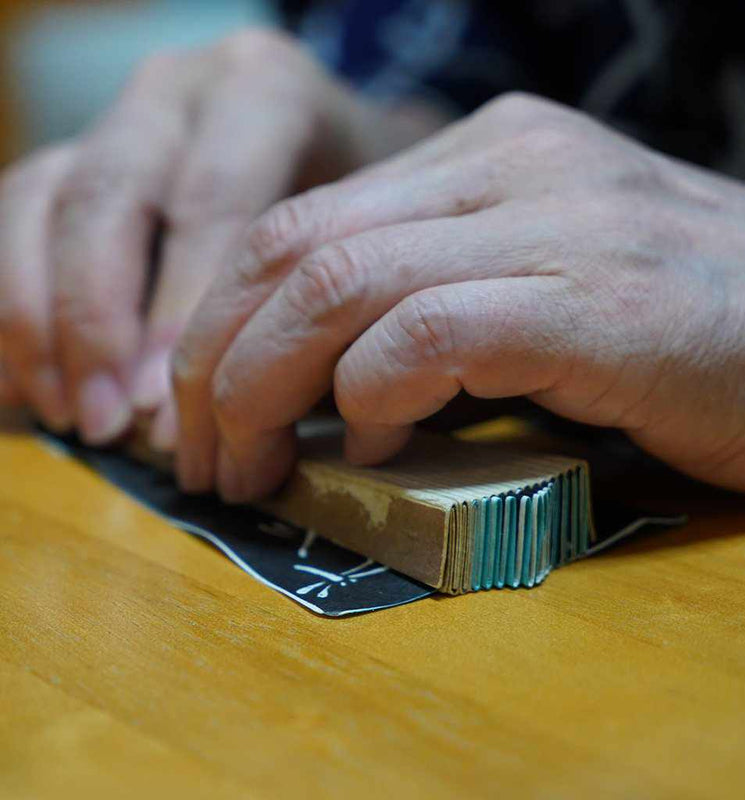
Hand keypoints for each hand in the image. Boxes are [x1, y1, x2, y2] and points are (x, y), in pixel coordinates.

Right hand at [0, 28, 442, 446]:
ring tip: (71, 415)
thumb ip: (314, 294)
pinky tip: (38, 383)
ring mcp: (120, 116)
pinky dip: (15, 305)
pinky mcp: (78, 153)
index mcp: (264, 90)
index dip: (178, 314)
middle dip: (95, 324)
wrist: (342, 153)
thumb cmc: (365, 213)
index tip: (163, 408)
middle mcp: (180, 90)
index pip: (213, 202)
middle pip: (108, 198)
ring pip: (42, 204)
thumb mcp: (367, 237)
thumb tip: (239, 413)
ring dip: (39, 322)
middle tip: (108, 425)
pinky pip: (16, 217)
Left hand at [173, 92, 744, 499]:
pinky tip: (372, 451)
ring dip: (268, 390)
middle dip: (219, 363)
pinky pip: (429, 338)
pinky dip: (372, 400)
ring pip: (340, 287)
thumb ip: (432, 301)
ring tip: (256, 468)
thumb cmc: (681, 325)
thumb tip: (323, 380)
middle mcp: (507, 166)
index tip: (204, 411)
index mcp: (482, 155)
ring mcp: (551, 223)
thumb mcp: (535, 282)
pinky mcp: (591, 301)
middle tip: (204, 454)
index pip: (299, 222)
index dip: (222, 322)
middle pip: (294, 250)